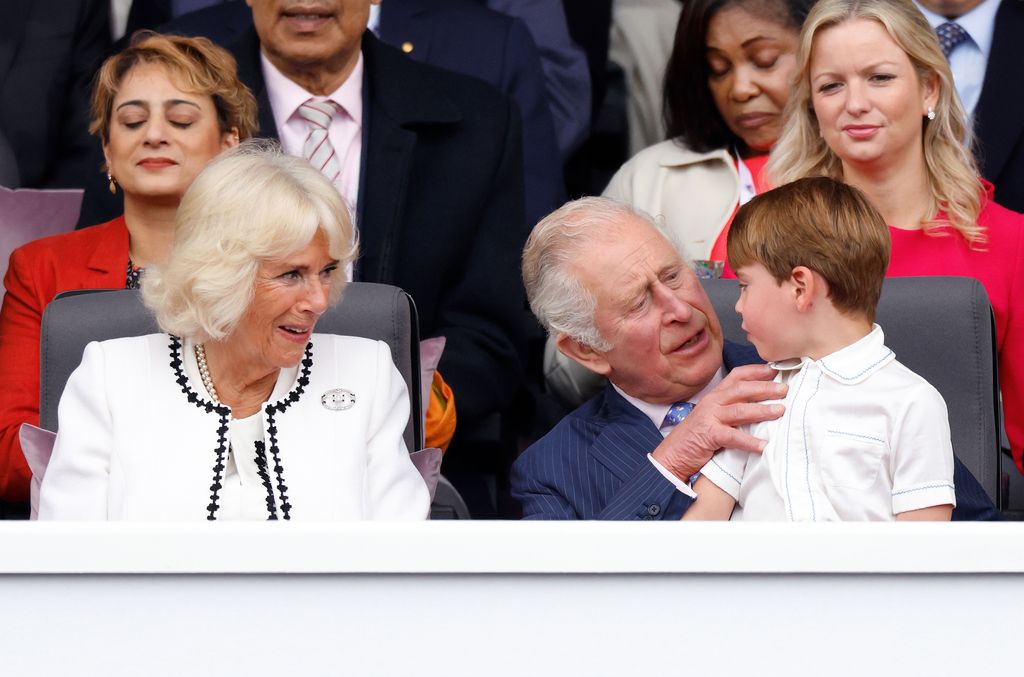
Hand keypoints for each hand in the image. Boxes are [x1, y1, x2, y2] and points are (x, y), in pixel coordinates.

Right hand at [651, 364, 785, 480]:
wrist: (672, 455)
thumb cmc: (696, 436)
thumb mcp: (712, 416)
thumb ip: (731, 408)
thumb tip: (760, 405)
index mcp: (714, 396)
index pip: (736, 376)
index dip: (756, 371)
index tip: (775, 370)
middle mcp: (712, 403)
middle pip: (741, 389)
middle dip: (764, 388)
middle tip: (784, 389)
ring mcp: (709, 418)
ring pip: (739, 410)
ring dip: (762, 410)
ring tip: (780, 411)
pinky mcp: (708, 436)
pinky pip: (733, 437)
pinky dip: (749, 441)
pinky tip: (763, 445)